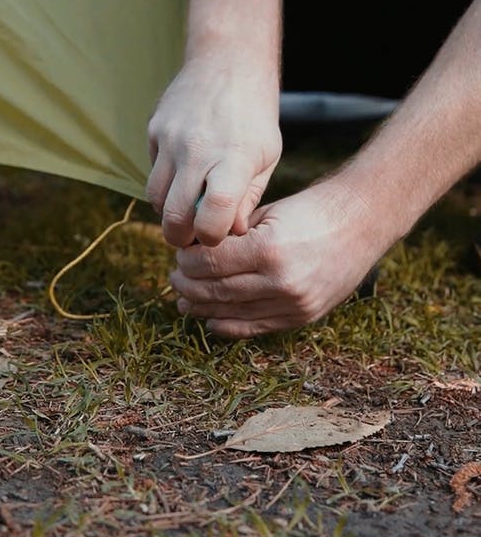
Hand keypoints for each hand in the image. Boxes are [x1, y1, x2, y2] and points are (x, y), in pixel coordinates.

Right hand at [146, 56, 281, 247]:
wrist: (228, 63)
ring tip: (187, 207)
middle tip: (191, 238)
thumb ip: (248, 198)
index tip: (215, 236)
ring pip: (155, 196)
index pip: (213, 214)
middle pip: (174, 215)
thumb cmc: (254, 116)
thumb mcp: (267, 156)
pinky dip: (165, 181)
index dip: (210, 237)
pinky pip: (152, 170)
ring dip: (168, 211)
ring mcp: (171, 138)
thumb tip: (230, 233)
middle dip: (180, 237)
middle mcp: (198, 149)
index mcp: (235, 158)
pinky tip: (184, 171)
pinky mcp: (154, 129)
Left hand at [171, 179, 388, 337]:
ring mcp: (294, 303)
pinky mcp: (303, 316)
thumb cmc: (312, 209)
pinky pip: (257, 328)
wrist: (362, 222)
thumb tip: (194, 252)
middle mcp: (280, 281)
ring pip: (233, 313)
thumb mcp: (267, 213)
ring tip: (185, 302)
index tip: (177, 256)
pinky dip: (230, 326)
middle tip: (173, 278)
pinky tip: (211, 321)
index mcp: (268, 248)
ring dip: (203, 308)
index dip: (187, 262)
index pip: (209, 263)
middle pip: (217, 291)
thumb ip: (233, 236)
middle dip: (188, 286)